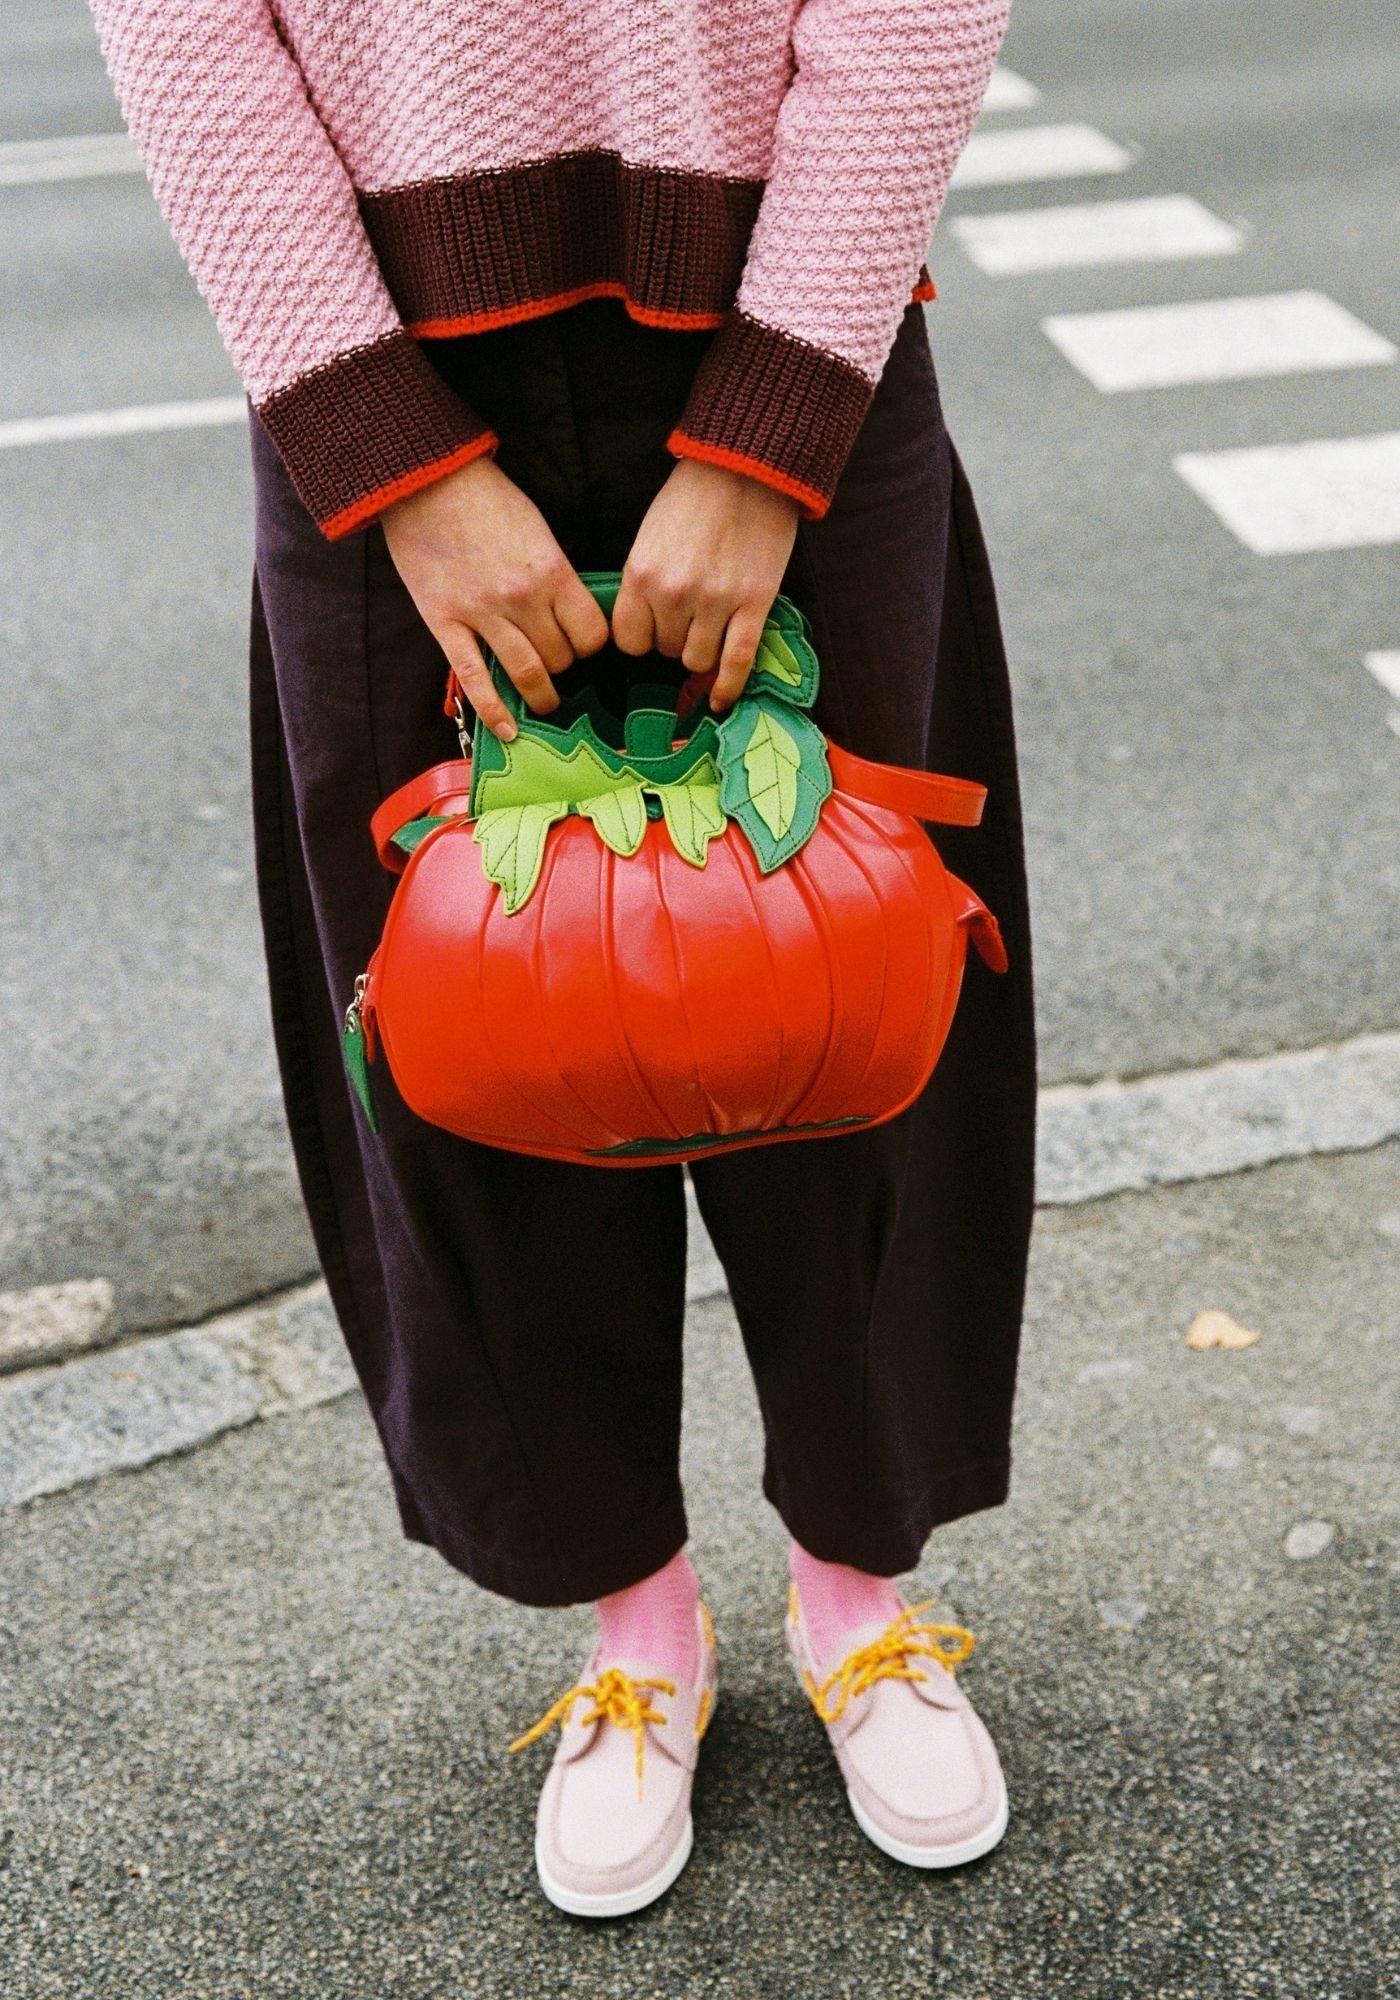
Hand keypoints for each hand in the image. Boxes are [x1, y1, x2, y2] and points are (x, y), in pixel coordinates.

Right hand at [380, 453, 609, 738]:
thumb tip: (569, 616)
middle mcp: (522, 598)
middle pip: (562, 657)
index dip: (591, 645)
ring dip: (541, 695)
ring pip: (528, 674)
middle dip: (565, 666)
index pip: (591, 634)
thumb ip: (556, 575)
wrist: (424, 480)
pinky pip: (475, 679)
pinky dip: (495, 710)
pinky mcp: (445, 623)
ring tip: (545, 703)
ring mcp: (482, 614)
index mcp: (552, 571)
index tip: (583, 644)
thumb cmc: (485, 498)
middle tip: (559, 665)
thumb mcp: (538, 529)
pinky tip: (509, 731)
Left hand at [612, 458, 800, 711]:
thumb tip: (644, 628)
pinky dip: (728, 687)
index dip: (643, 639)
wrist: (747, 468)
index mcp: (641, 574)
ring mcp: (716, 603)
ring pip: (698, 660)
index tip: (654, 628)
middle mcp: (674, 594)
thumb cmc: (694, 498)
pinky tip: (721, 701)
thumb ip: (644, 582)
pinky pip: (737, 662)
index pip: (630, 641)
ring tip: (712, 626)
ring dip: (702, 651)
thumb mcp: (650, 536)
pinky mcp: (754, 605)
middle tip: (691, 612)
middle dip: (675, 638)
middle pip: (666, 650)